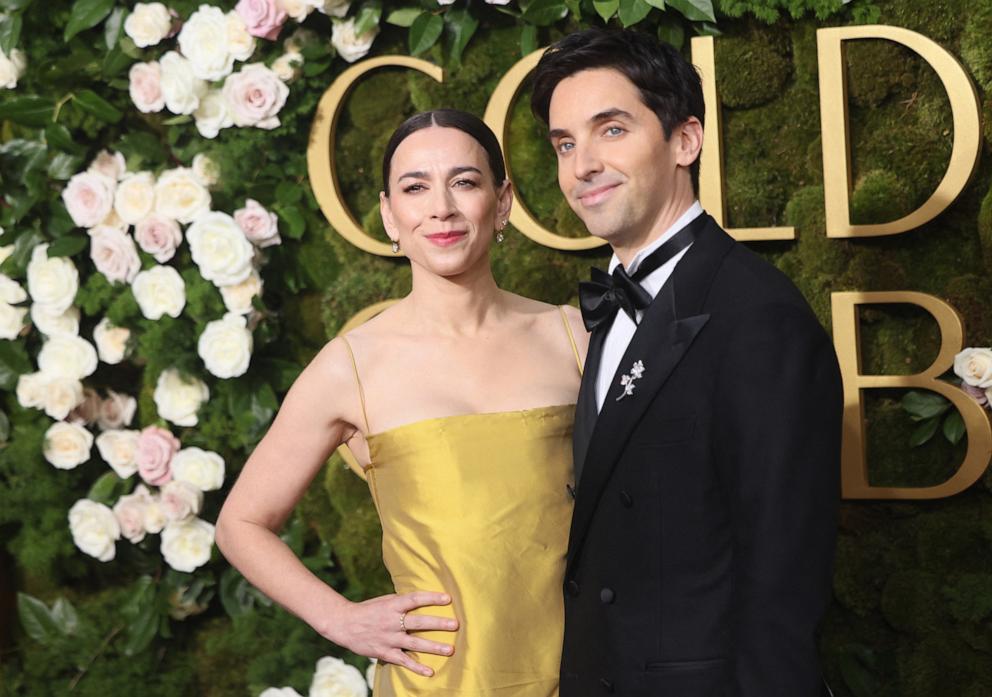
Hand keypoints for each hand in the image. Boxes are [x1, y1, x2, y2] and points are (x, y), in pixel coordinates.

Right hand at [327, 591, 458, 676]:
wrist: (344, 624)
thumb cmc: (369, 610)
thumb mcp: (385, 601)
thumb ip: (402, 602)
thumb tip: (424, 599)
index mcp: (392, 605)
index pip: (415, 599)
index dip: (431, 598)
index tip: (448, 598)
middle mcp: (392, 621)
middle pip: (418, 622)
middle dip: (438, 623)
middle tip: (456, 624)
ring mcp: (389, 638)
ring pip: (414, 643)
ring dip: (433, 647)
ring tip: (450, 649)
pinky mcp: (385, 652)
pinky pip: (403, 661)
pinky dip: (416, 668)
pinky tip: (430, 672)